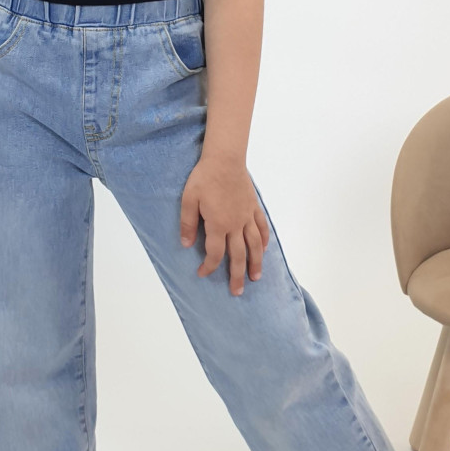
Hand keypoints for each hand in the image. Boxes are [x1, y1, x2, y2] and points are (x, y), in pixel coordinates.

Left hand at [180, 154, 269, 295]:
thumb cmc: (204, 178)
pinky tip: (264, 249)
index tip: (203, 273)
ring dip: (255, 263)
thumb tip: (185, 244)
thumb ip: (187, 224)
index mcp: (218, 225)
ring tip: (256, 277)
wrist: (225, 159)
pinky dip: (264, 240)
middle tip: (237, 292)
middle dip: (236, 275)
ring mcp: (247, 216)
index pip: (215, 253)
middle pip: (238, 255)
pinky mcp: (254, 207)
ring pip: (255, 245)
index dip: (209, 266)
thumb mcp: (188, 200)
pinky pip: (262, 227)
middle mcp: (236, 225)